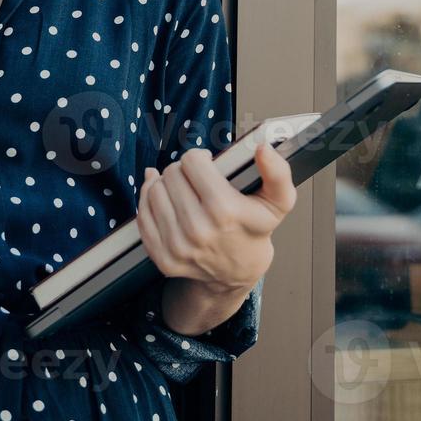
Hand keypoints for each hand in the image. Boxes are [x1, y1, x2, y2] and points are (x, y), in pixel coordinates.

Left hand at [136, 141, 298, 294]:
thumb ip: (277, 172)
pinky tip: (166, 201)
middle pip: (171, 174)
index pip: (192, 161)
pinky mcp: (162, 257)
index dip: (200, 157)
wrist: (238, 272)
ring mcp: (177, 246)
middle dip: (183, 170)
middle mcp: (197, 230)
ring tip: (182, 190)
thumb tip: (263, 148)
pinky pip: (142, 214)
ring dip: (165, 184)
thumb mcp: (278, 202)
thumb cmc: (255, 230)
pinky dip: (150, 202)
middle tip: (196, 180)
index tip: (208, 165)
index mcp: (224, 210)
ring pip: (154, 191)